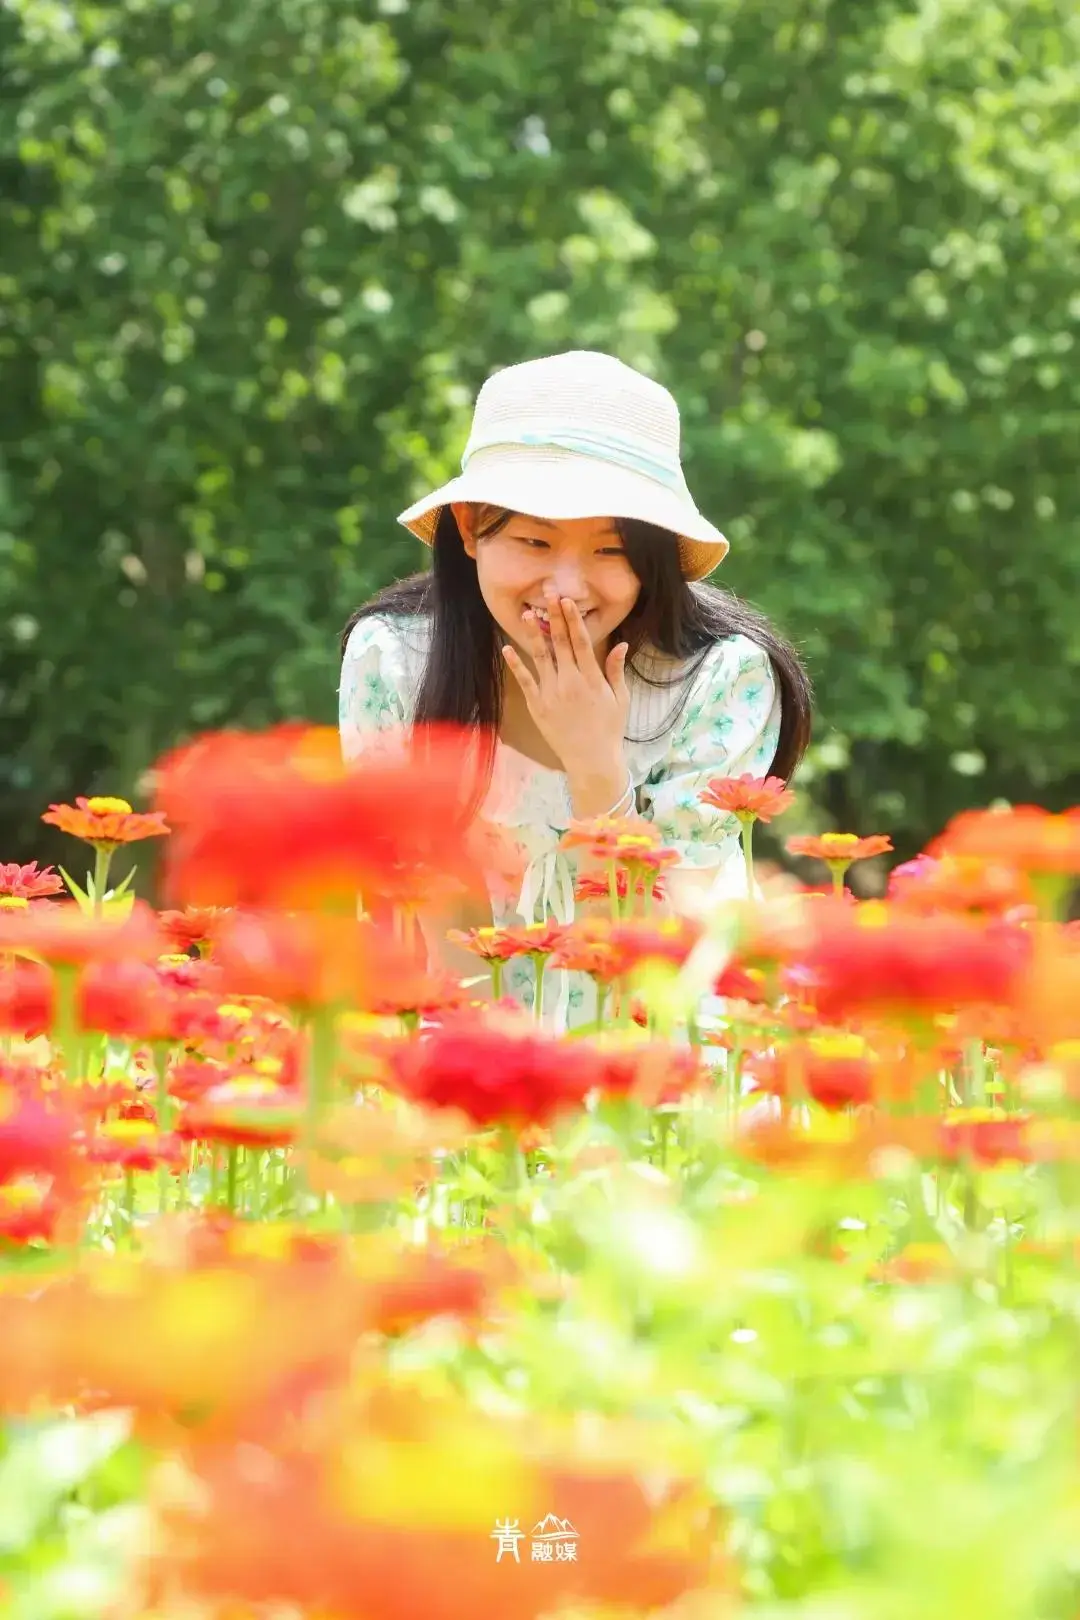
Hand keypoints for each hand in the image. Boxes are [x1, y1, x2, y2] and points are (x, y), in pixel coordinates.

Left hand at [502, 588, 629, 807]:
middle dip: (553, 617)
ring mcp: (552, 693)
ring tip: (526, 614)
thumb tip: (621, 645)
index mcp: (592, 678)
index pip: (581, 641)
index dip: (572, 619)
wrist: (591, 759)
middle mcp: (570, 681)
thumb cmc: (609, 729)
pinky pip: (525, 680)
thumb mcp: (620, 699)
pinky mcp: (537, 706)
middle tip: (547, 595)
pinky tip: (508, 648)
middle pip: (560, 643)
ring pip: (541, 657)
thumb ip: (616, 670)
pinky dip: (516, 664)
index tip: (565, 601)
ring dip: (533, 634)